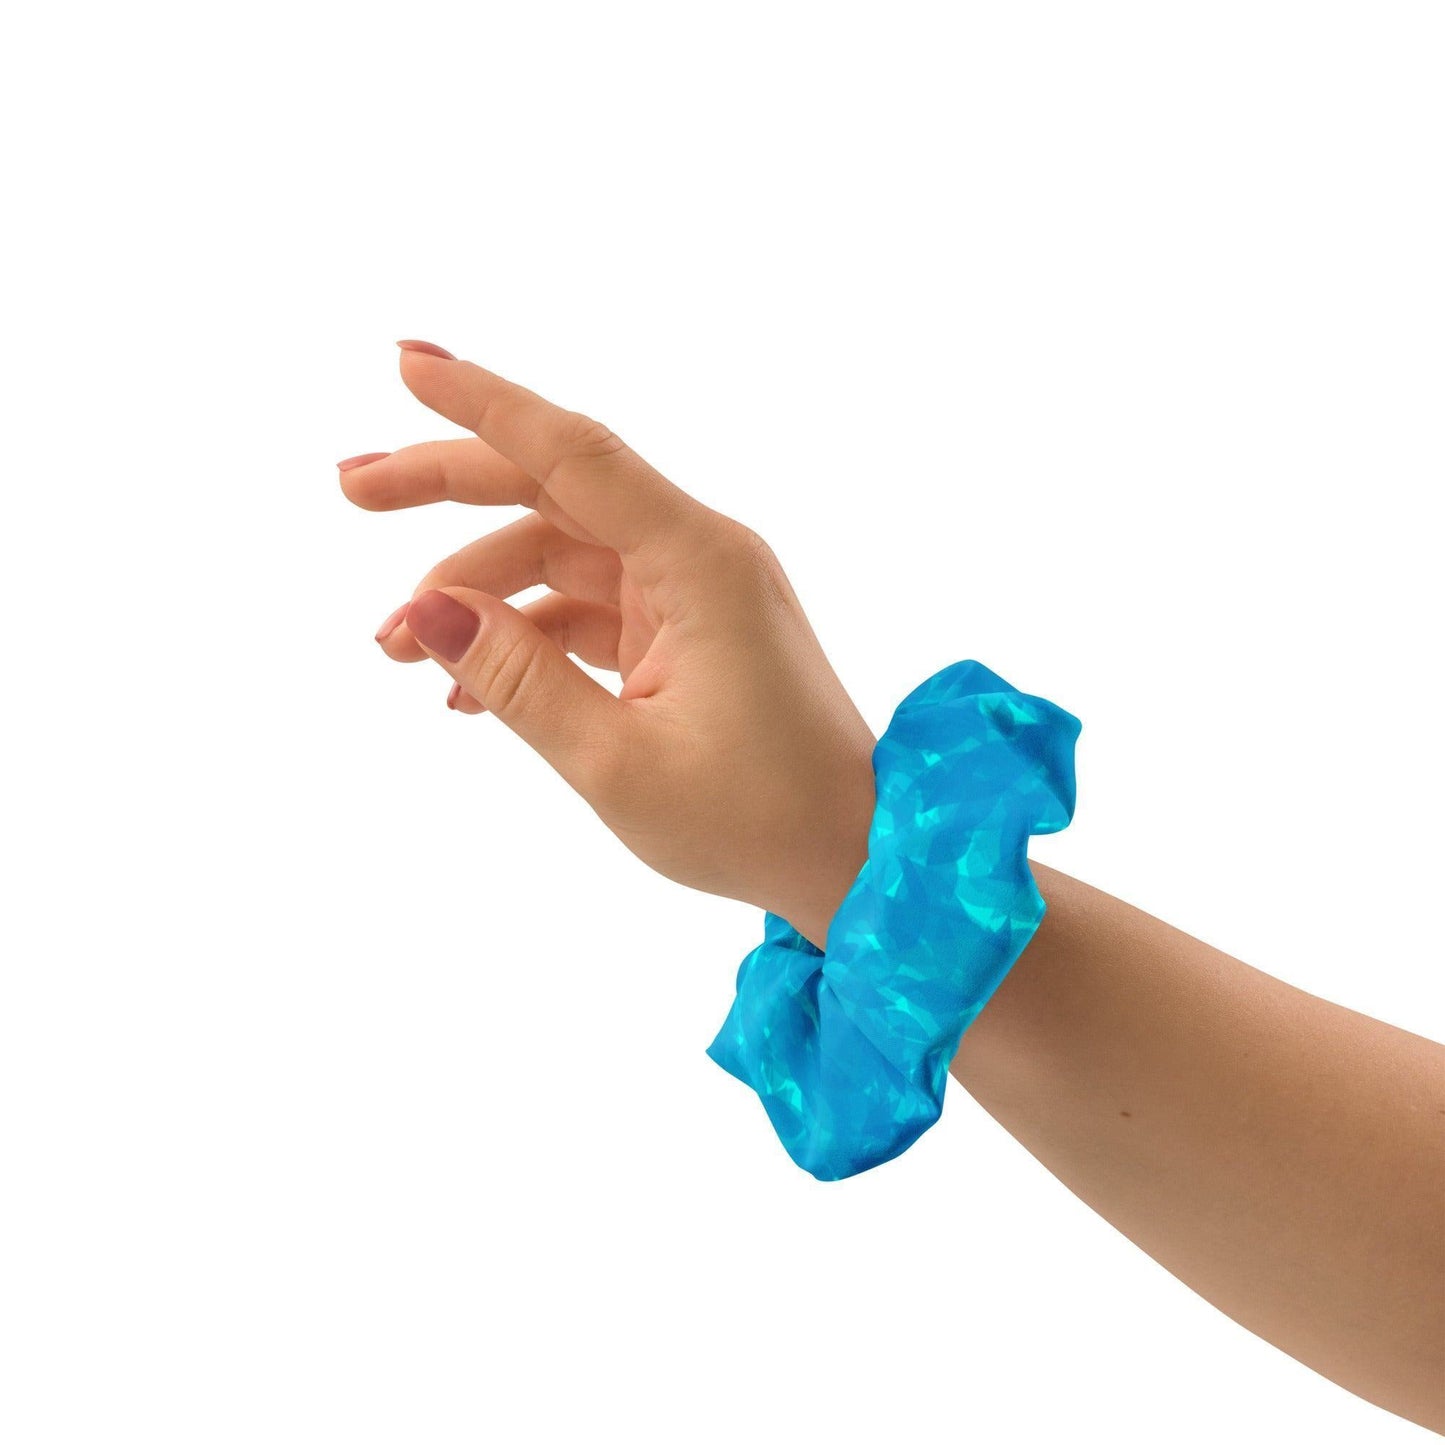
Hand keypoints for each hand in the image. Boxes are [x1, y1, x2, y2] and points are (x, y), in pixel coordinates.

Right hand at [341, 341, 876, 948]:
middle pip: (555, 489)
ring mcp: (692, 595)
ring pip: (560, 555)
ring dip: (476, 590)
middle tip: (348, 487)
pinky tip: (464, 689)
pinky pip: (585, 609)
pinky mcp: (685, 634)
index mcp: (699, 562)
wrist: (851, 857)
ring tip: (393, 647)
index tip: (406, 364)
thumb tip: (425, 610)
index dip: (485, 403)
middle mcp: (698, 557)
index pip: (575, 453)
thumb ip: (517, 681)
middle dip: (449, 488)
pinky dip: (524, 636)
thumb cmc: (756, 819)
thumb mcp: (617, 762)